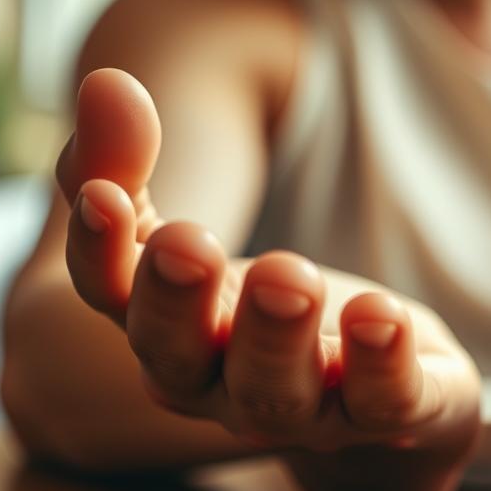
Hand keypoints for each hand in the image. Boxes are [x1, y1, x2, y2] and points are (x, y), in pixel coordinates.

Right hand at [54, 69, 479, 463]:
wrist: (369, 380)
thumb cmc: (256, 304)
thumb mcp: (184, 235)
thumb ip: (131, 165)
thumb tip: (106, 82)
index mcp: (164, 333)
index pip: (111, 300)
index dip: (100, 252)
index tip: (103, 196)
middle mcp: (221, 386)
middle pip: (181, 360)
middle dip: (180, 304)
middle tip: (188, 243)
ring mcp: (306, 409)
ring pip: (278, 394)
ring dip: (280, 337)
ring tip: (292, 274)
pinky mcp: (390, 409)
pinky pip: (385, 402)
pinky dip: (383, 366)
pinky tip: (383, 315)